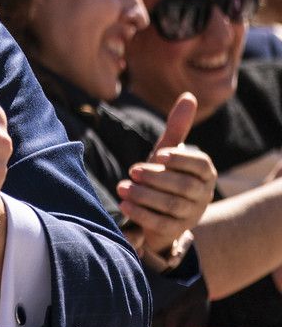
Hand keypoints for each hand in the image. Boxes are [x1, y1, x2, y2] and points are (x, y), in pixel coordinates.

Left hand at [119, 92, 212, 259]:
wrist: (160, 210)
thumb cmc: (165, 174)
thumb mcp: (168, 152)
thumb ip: (177, 127)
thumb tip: (188, 96)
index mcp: (204, 172)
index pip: (200, 165)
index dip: (181, 160)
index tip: (159, 154)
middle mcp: (202, 194)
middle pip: (183, 186)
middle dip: (156, 177)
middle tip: (132, 169)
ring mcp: (191, 214)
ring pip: (172, 206)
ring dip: (145, 196)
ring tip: (122, 187)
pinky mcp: (175, 231)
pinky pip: (161, 224)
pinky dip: (142, 214)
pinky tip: (124, 204)